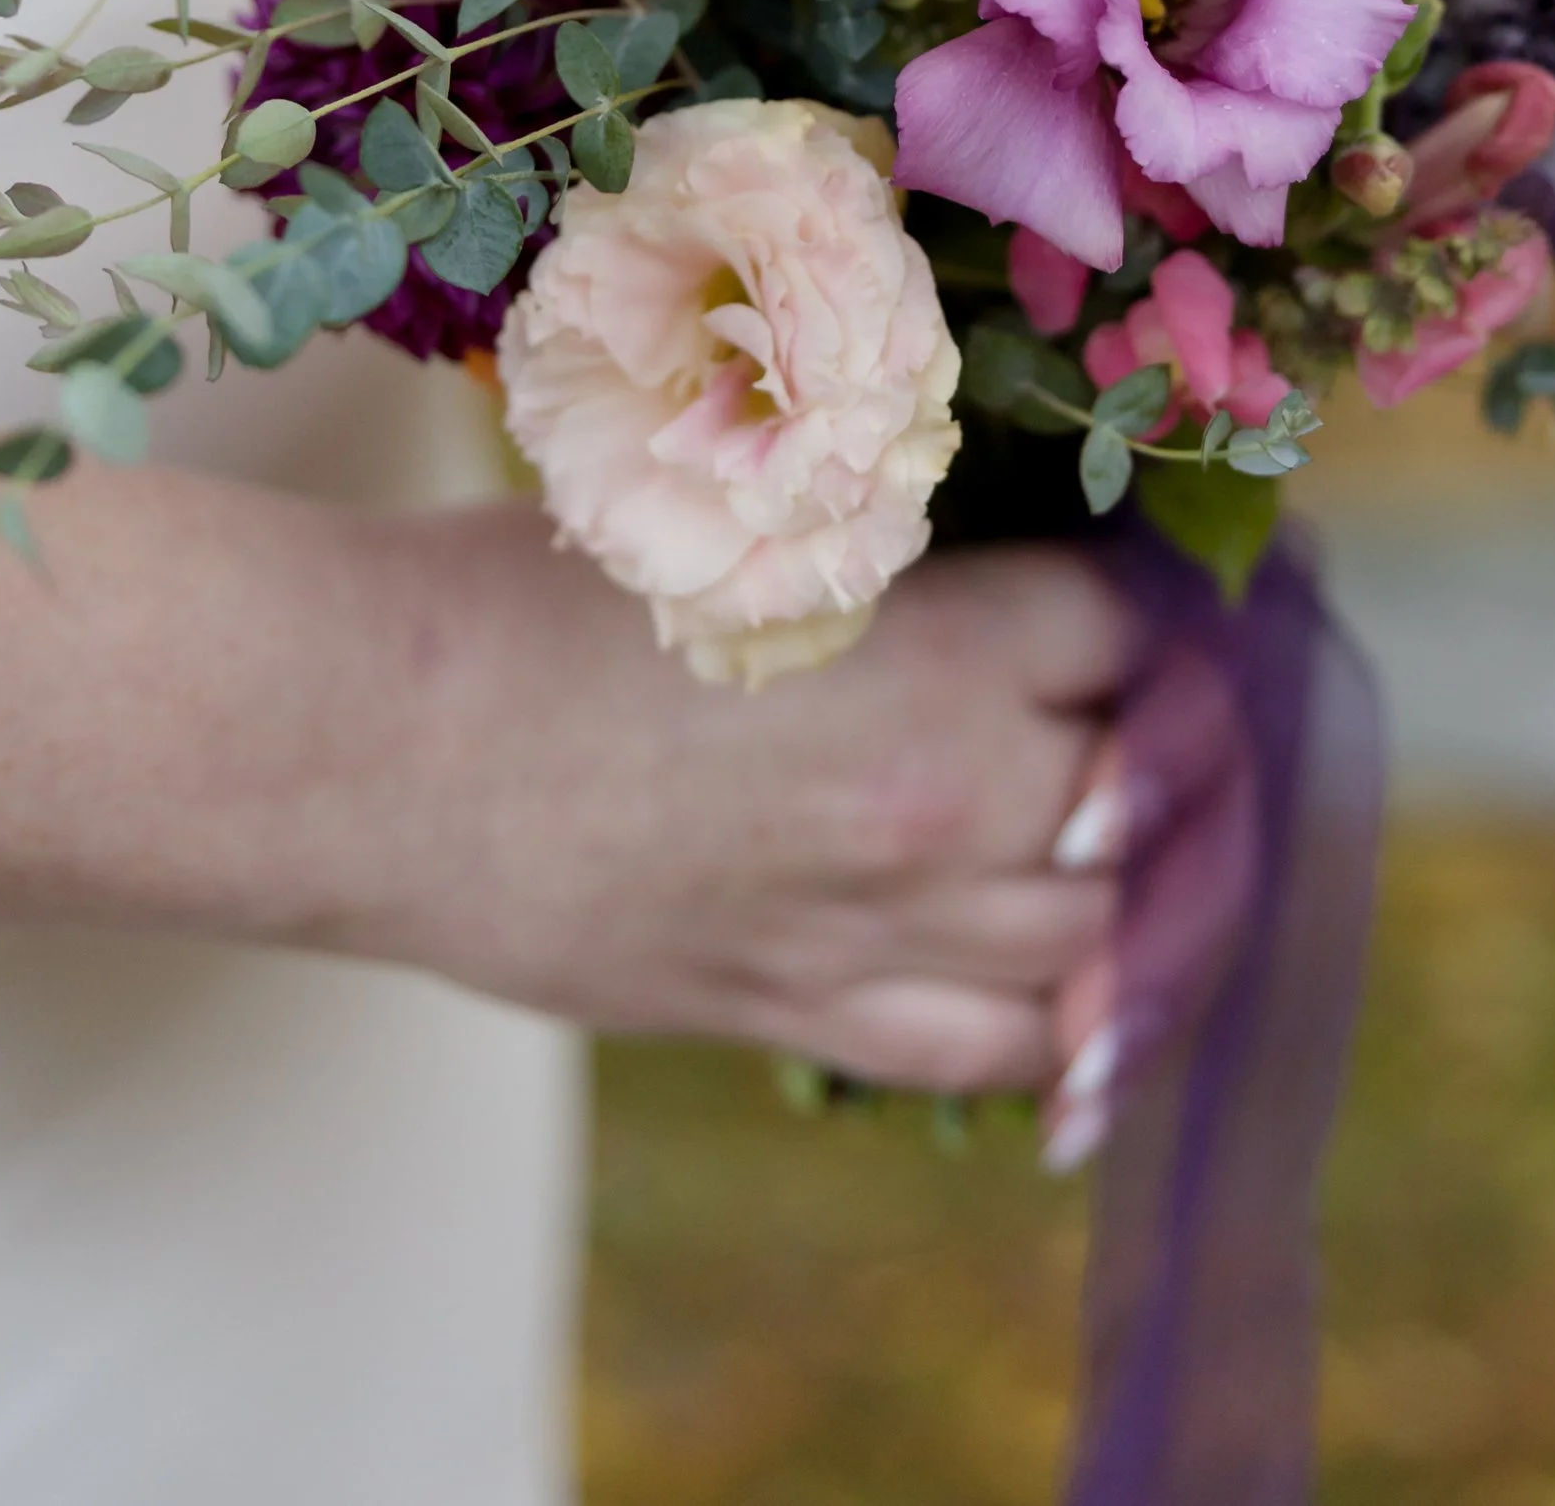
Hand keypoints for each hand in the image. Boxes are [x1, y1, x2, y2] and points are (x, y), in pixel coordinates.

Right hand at [361, 513, 1136, 1093]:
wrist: (381, 745)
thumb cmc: (542, 589)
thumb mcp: (745, 505)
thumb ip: (891, 520)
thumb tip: (990, 501)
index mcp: (945, 655)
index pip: (1139, 631)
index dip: (1155, 601)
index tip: (1151, 588)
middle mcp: (947, 806)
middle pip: (1153, 790)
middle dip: (1173, 741)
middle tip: (1165, 707)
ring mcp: (879, 929)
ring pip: (1104, 940)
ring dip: (1144, 890)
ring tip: (1148, 844)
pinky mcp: (800, 1014)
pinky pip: (995, 1053)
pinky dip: (1066, 1034)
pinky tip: (1085, 1005)